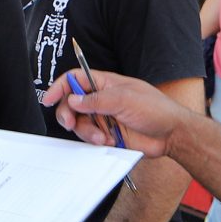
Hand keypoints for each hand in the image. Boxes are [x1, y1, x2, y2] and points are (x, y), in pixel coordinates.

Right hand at [41, 67, 186, 158]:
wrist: (171, 135)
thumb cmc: (156, 110)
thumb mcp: (125, 99)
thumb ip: (97, 100)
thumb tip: (73, 99)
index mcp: (106, 84)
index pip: (75, 79)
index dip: (60, 87)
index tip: (48, 99)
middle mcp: (102, 100)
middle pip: (71, 104)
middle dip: (68, 114)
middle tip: (71, 123)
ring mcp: (104, 118)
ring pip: (80, 124)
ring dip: (87, 132)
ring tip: (103, 137)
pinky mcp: (107, 135)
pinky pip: (90, 139)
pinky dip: (95, 141)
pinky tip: (110, 141)